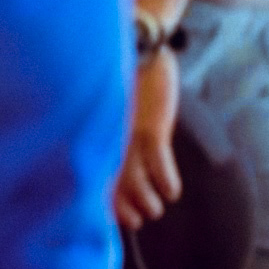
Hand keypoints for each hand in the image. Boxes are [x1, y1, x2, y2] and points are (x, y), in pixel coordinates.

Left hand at [113, 49, 182, 230]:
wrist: (142, 45)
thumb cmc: (127, 74)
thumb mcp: (113, 104)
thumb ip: (113, 129)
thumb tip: (115, 155)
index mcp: (97, 132)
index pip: (95, 175)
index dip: (103, 202)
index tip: (114, 217)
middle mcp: (109, 137)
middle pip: (110, 184)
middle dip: (123, 208)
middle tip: (136, 222)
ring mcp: (129, 134)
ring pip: (134, 179)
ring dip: (146, 199)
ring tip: (156, 211)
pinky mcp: (152, 127)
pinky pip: (158, 163)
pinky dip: (165, 181)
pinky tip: (173, 192)